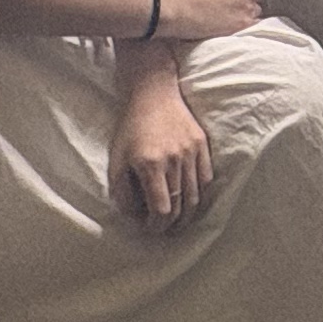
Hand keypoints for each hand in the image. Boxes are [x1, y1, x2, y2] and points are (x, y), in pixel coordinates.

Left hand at [113, 72, 218, 231]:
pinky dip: (199, 193)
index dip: (156, 226)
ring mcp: (191, 151)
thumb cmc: (131, 126)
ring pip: (196, 195)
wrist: (153, 91)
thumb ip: (122, 192)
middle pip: (180, 206)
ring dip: (188, 214)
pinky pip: (206, 178)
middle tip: (164, 230)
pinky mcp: (202, 144)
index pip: (161, 209)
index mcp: (150, 165)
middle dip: (171, 224)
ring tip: (178, 221)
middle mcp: (174, 160)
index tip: (150, 229)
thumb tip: (133, 216)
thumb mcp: (116, 159)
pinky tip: (190, 198)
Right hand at [156, 0, 264, 40]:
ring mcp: (249, 7)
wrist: (180, 6)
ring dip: (243, 19)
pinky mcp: (244, 24)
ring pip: (254, 15)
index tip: (230, 1)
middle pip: (254, 0)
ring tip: (225, 24)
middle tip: (227, 13)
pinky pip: (251, 30)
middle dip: (243, 6)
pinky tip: (229, 31)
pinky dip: (242, 31)